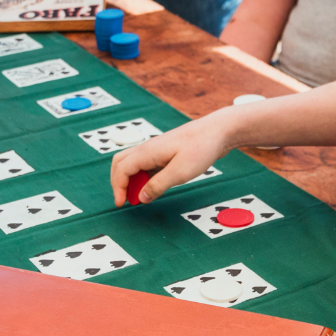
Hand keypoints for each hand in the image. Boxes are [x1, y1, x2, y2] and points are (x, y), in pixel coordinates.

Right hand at [109, 113, 236, 206]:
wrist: (218, 131)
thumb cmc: (200, 148)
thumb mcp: (179, 172)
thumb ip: (157, 186)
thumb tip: (141, 198)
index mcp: (147, 152)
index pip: (122, 170)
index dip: (118, 188)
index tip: (121, 204)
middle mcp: (147, 149)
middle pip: (121, 164)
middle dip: (119, 183)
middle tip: (126, 200)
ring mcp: (156, 150)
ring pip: (133, 164)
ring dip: (131, 180)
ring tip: (140, 197)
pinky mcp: (165, 153)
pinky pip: (146, 165)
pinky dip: (143, 177)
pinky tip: (153, 187)